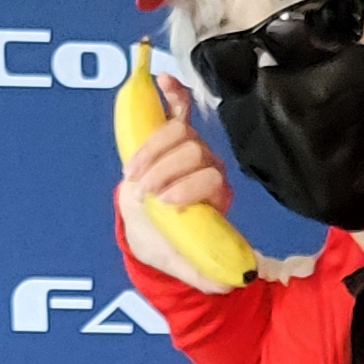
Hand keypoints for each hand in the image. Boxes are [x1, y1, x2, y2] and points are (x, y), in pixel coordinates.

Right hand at [117, 77, 238, 291]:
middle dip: (165, 170)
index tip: (165, 203)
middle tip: (145, 191)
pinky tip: (161, 79)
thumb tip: (229, 283)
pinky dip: (171, 91)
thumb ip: (203, 273)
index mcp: (211, 193)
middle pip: (192, 151)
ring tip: (133, 170)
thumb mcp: (184, 262)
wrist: (153, 228)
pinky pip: (177, 107)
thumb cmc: (168, 242)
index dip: (188, 188)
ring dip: (152, 149)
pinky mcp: (169, 135)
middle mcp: (204, 165)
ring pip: (178, 132)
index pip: (210, 178)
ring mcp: (187, 147)